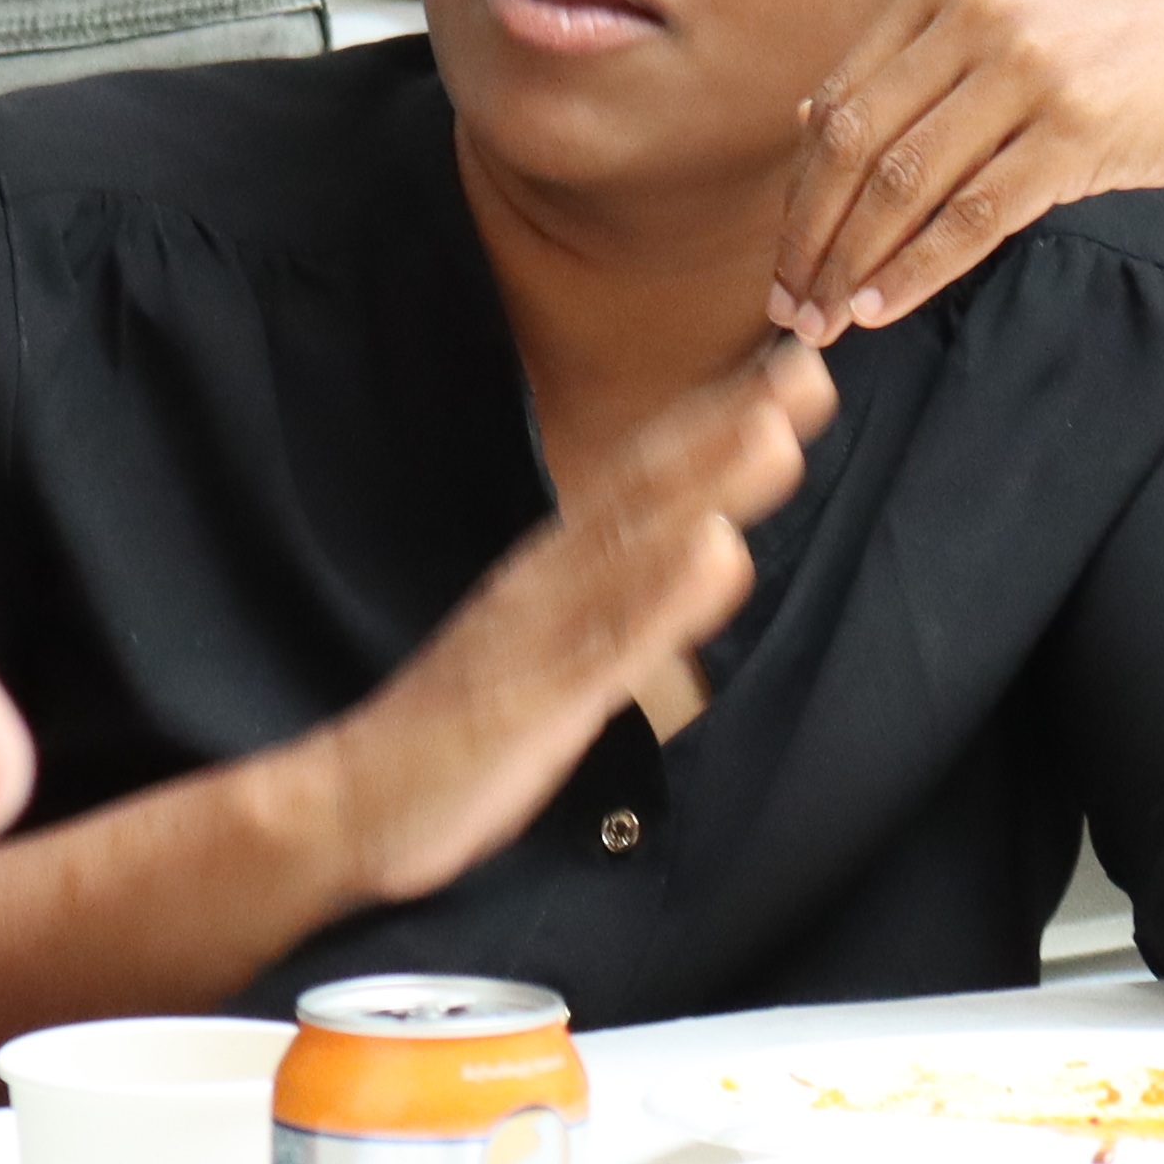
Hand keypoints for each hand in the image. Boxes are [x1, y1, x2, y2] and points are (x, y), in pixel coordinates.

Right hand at [299, 345, 834, 901]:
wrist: (355, 800)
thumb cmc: (461, 725)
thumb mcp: (551, 648)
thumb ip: (613, 599)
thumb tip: (687, 552)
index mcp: (555, 569)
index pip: (643, 479)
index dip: (718, 419)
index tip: (797, 363)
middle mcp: (549, 580)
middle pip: (646, 489)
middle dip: (728, 426)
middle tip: (808, 365)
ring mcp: (539, 634)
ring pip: (632, 547)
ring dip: (706, 486)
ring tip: (775, 432)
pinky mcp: (530, 700)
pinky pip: (603, 644)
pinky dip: (662, 596)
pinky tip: (714, 553)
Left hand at [777, 0, 1163, 336]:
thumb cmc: (1139, 41)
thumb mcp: (1022, 14)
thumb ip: (924, 54)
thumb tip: (809, 119)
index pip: (842, 96)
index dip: (801, 187)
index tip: (787, 251)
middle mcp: (981, 11)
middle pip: (856, 143)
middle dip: (809, 236)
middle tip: (789, 302)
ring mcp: (1029, 67)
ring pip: (904, 185)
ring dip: (853, 264)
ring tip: (827, 320)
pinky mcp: (1076, 128)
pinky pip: (971, 216)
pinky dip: (916, 270)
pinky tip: (884, 308)